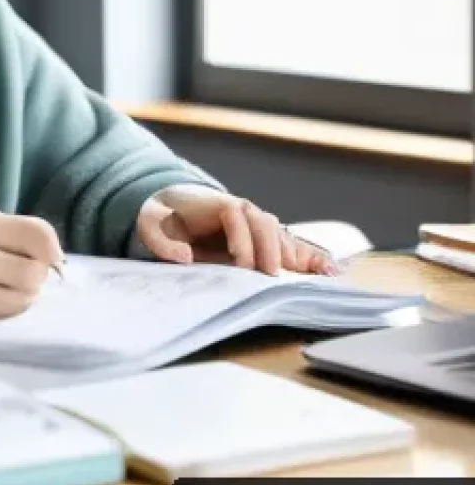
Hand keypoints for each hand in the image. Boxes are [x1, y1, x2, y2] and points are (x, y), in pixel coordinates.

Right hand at [0, 210, 63, 323]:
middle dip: (37, 277)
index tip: (48, 256)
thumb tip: (57, 259)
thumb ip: (10, 235)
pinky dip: (2, 309)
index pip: (36, 235)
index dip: (52, 250)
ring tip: (3, 287)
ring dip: (22, 296)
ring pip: (22, 300)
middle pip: (34, 273)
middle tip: (21, 273)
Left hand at [135, 185, 337, 275]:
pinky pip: (294, 248)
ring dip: (300, 255)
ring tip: (323, 277)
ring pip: (284, 236)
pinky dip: (313, 258)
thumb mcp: (152, 225)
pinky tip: (333, 273)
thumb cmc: (165, 219)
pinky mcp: (267, 242)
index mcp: (220, 205)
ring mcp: (260, 226)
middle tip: (269, 279)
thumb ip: (161, 240)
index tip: (240, 264)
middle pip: (266, 224)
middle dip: (269, 251)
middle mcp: (246, 211)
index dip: (240, 240)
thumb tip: (184, 256)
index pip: (236, 216)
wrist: (176, 210)